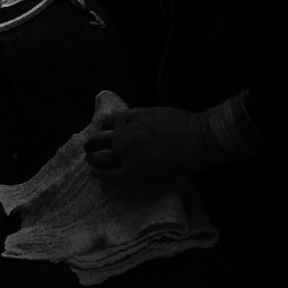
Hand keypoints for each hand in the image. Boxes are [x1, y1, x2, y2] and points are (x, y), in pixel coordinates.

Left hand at [83, 106, 214, 179]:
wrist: (198, 139)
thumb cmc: (183, 124)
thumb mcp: (153, 113)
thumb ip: (136, 119)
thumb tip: (129, 126)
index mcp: (128, 117)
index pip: (105, 123)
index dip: (102, 130)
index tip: (102, 134)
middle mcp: (123, 134)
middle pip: (98, 140)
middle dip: (91, 144)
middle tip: (88, 148)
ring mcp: (126, 153)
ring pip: (99, 157)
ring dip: (92, 158)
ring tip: (89, 160)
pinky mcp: (133, 172)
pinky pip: (109, 174)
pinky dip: (99, 173)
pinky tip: (94, 173)